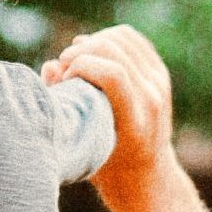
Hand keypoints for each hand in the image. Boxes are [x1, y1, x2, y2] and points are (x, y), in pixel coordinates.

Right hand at [43, 25, 176, 211]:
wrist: (144, 174)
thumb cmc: (103, 164)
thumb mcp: (80, 145)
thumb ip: (63, 106)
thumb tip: (52, 66)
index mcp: (135, 123)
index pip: (113, 75)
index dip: (81, 66)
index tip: (64, 78)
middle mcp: (152, 100)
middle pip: (113, 49)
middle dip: (80, 51)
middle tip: (64, 67)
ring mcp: (159, 83)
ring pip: (120, 37)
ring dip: (91, 42)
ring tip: (75, 61)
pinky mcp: (159, 72)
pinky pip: (129, 37)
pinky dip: (106, 38)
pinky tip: (91, 54)